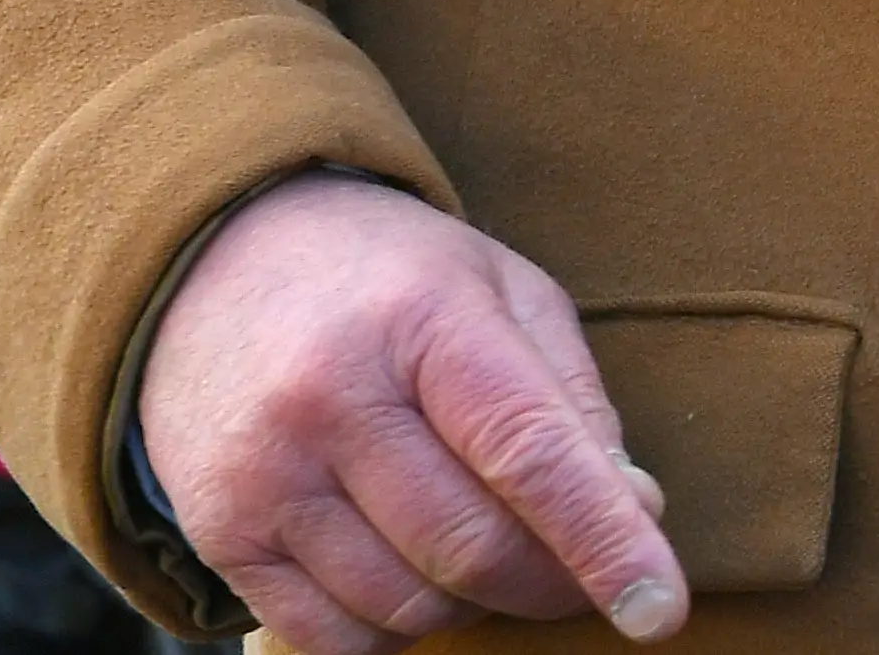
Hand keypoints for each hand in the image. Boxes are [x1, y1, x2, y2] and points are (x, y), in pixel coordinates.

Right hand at [139, 176, 686, 650]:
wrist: (217, 261)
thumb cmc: (392, 281)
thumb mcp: (503, 292)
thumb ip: (573, 399)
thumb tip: (635, 511)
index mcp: (425, 319)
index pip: (530, 453)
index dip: (604, 541)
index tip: (660, 609)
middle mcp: (332, 399)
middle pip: (471, 548)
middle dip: (550, 580)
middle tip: (577, 568)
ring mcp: (265, 473)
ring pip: (407, 605)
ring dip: (472, 603)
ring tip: (478, 541)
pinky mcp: (220, 533)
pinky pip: (330, 639)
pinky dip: (393, 630)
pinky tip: (409, 572)